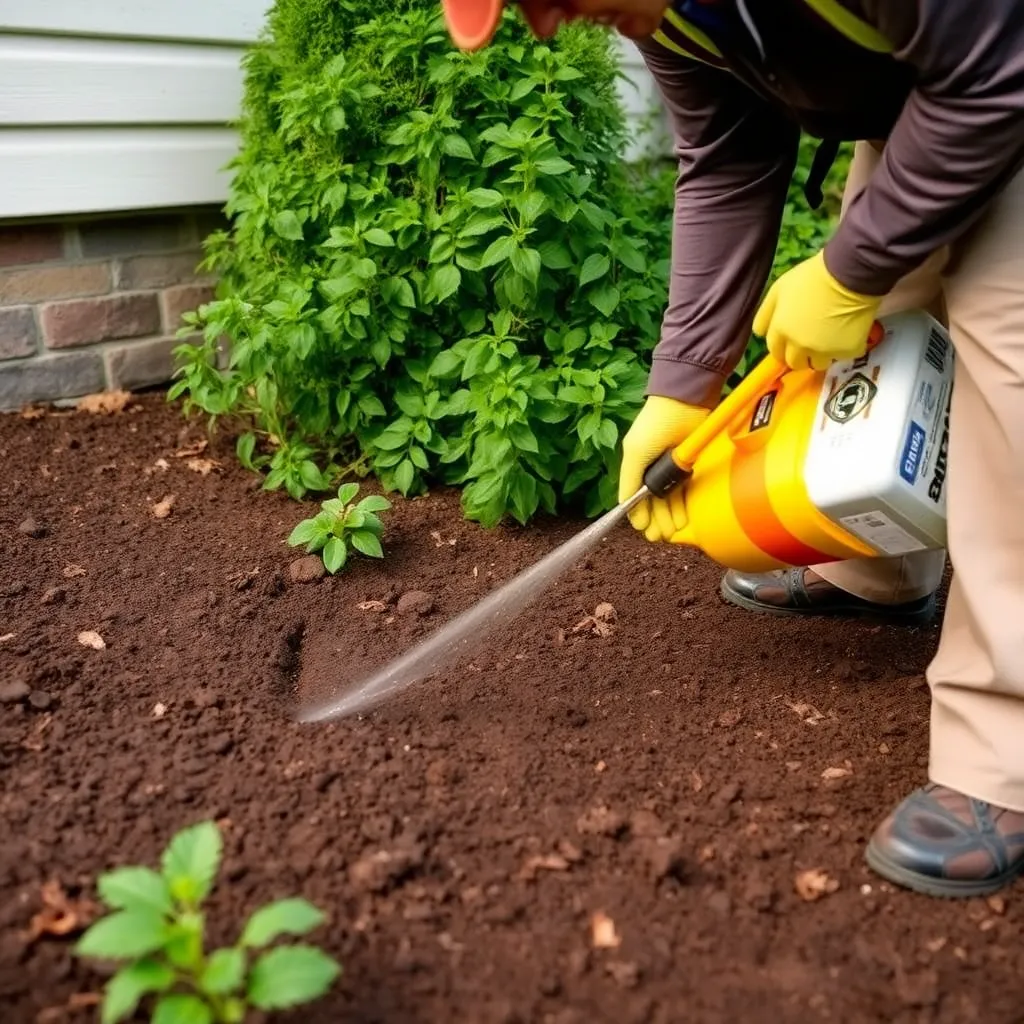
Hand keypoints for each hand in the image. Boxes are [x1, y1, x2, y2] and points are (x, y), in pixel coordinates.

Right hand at [618, 396, 709, 541]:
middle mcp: (653, 468)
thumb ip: (628, 481)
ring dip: (670, 515)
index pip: (635, 496)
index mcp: (636, 465)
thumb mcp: (635, 454)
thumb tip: (624, 508)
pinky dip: (683, 504)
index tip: (643, 529)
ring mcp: (672, 467)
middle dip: (656, 520)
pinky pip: (686, 489)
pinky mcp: (690, 464)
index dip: (638, 514)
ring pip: (670, 498)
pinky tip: (683, 518)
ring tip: (672, 531)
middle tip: (659, 536)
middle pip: (654, 501)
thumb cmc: (655, 425)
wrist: (684, 402)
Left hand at [753, 251, 881, 371]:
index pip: (775, 351)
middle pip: (795, 363)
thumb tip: (760, 334)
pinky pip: (843, 356)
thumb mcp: (779, 289)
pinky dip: (845, 347)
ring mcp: (824, 351)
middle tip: (811, 341)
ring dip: (822, 355)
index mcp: (782, 331)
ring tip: (831, 336)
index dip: (783, 347)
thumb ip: (766, 314)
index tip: (792, 341)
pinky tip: (849, 330)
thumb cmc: (812, 277)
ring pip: (818, 364)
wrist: (849, 273)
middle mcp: (799, 346)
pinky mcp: (847, 351)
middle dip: (800, 355)